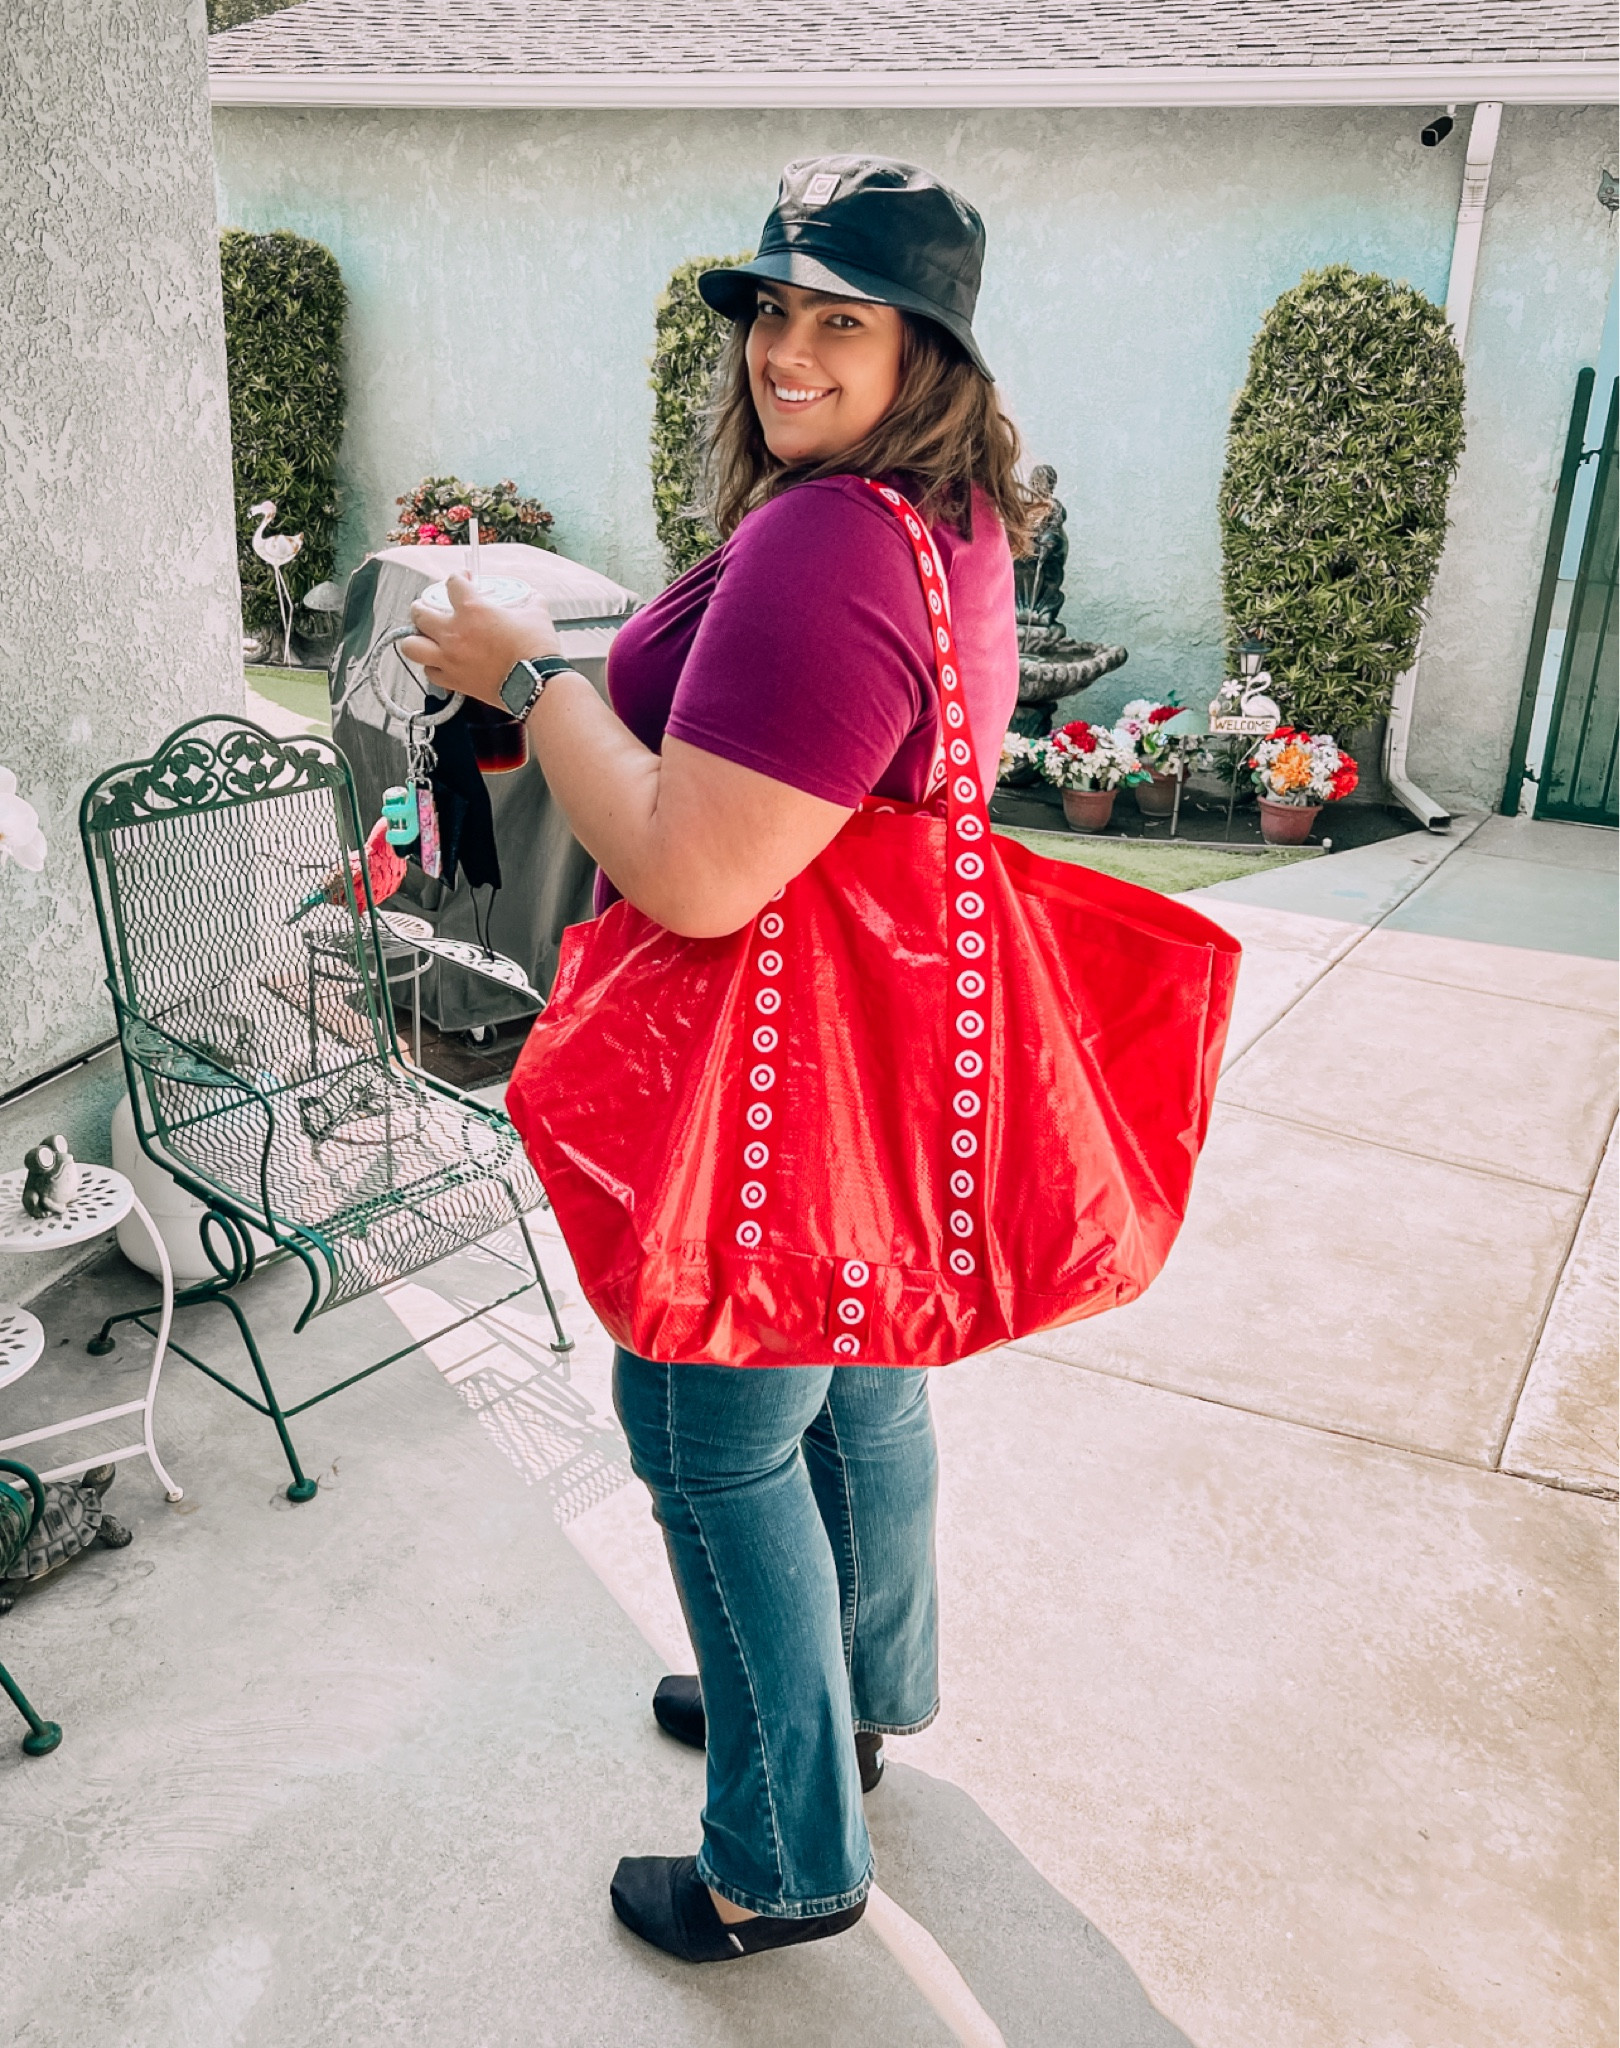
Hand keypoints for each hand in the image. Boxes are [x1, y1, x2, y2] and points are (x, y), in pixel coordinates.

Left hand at [399, 574, 561, 705]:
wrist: (537, 684)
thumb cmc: (536, 651)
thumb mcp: (537, 615)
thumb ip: (530, 602)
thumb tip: (532, 599)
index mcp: (472, 610)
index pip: (452, 583)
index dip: (457, 578)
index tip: (463, 580)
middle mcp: (454, 633)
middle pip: (419, 613)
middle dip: (422, 606)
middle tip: (429, 607)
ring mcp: (450, 658)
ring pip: (411, 645)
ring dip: (415, 638)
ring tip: (422, 636)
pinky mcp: (454, 681)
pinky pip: (429, 672)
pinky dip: (432, 666)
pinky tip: (440, 663)